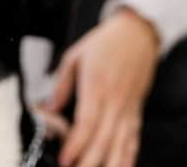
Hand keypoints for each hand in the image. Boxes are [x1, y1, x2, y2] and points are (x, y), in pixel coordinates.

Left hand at [50, 7, 159, 166]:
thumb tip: (49, 107)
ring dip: (110, 164)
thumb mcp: (75, 55)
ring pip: (120, 144)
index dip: (76, 144)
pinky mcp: (137, 112)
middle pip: (103, 139)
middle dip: (90, 162)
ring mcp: (128, 109)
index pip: (87, 122)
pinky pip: (133, 139)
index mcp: (97, 86)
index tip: (65, 160)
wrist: (137, 33)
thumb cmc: (106, 42)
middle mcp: (115, 101)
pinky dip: (128, 157)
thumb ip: (61, 84)